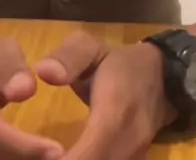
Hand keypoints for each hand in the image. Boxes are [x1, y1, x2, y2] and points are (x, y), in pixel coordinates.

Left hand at [35, 31, 174, 159]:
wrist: (162, 78)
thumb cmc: (119, 64)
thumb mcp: (91, 47)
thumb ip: (68, 57)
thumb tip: (43, 72)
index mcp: (115, 112)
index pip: (91, 151)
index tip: (38, 156)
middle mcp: (128, 142)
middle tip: (33, 155)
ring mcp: (134, 157)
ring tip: (46, 155)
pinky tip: (66, 157)